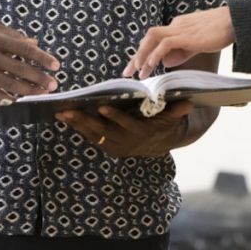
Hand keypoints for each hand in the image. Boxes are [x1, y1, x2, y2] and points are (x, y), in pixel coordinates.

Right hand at [0, 22, 60, 103]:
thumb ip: (12, 35)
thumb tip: (34, 42)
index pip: (25, 49)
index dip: (42, 57)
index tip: (56, 65)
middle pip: (21, 69)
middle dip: (40, 78)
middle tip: (54, 84)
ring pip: (10, 85)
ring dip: (29, 90)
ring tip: (42, 93)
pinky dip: (8, 98)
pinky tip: (19, 100)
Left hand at [55, 100, 192, 157]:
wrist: (158, 144)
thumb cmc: (163, 124)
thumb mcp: (172, 118)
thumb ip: (177, 110)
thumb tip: (189, 103)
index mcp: (140, 132)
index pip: (126, 124)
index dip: (114, 116)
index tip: (101, 106)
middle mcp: (126, 142)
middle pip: (102, 131)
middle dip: (84, 121)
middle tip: (68, 111)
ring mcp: (115, 146)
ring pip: (93, 135)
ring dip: (76, 125)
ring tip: (61, 113)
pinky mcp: (107, 146)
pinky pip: (90, 137)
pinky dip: (78, 128)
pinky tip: (65, 118)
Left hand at [122, 6, 234, 78]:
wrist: (234, 21)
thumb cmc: (219, 32)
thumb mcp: (196, 44)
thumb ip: (181, 51)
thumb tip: (164, 62)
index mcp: (178, 25)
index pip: (155, 38)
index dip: (143, 52)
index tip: (136, 67)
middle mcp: (175, 25)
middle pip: (149, 37)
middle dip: (137, 55)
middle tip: (128, 73)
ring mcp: (180, 28)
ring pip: (152, 38)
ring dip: (142, 55)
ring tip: (138, 72)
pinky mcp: (186, 35)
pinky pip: (165, 43)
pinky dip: (155, 55)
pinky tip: (151, 66)